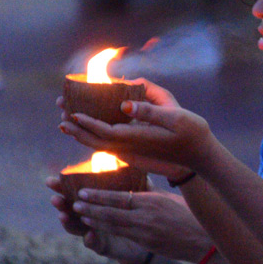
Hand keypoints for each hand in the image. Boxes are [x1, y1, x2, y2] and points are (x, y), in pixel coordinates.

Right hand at [45, 175, 153, 263]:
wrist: (145, 236)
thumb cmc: (134, 211)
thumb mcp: (132, 194)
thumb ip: (127, 179)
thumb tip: (123, 159)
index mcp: (92, 201)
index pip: (73, 192)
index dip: (61, 187)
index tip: (51, 180)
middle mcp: (88, 216)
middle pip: (69, 209)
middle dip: (60, 204)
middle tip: (55, 199)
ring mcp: (93, 231)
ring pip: (75, 228)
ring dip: (68, 222)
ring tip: (63, 216)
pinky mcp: (102, 246)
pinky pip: (94, 244)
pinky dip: (90, 240)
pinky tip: (90, 235)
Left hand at [58, 78, 210, 178]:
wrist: (202, 158)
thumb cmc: (194, 134)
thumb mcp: (177, 118)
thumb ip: (151, 111)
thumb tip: (124, 105)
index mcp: (138, 139)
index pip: (106, 132)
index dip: (87, 123)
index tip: (71, 114)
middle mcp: (131, 149)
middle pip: (97, 141)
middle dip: (77, 129)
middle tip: (60, 115)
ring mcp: (133, 154)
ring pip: (101, 145)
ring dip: (82, 134)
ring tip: (67, 123)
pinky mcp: (135, 155)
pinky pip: (109, 147)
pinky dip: (94, 138)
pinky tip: (89, 131)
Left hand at [73, 187, 211, 262]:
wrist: (204, 240)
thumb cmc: (189, 215)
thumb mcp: (169, 199)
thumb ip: (150, 191)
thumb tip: (134, 178)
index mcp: (152, 201)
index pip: (120, 197)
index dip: (99, 195)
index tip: (83, 192)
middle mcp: (147, 216)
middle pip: (112, 211)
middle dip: (91, 207)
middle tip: (74, 203)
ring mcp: (146, 232)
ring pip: (114, 225)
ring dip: (95, 219)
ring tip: (80, 214)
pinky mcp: (148, 244)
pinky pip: (123, 235)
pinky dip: (108, 230)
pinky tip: (97, 227)